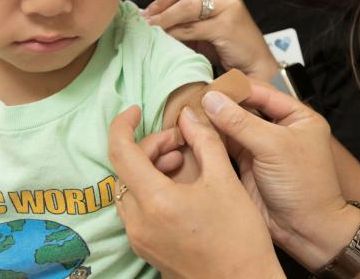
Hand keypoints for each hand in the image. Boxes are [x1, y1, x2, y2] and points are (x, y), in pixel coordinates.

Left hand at [108, 105, 282, 277]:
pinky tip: (179, 188)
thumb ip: (204, 141)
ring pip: (130, 189)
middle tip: (181, 142)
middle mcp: (139, 222)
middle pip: (126, 169)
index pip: (120, 152)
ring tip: (182, 163)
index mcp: (156, 201)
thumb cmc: (240, 237)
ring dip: (150, 169)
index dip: (123, 124)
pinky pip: (137, 209)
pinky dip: (151, 190)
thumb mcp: (226, 180)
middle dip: (151, 147)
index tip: (135, 110)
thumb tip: (189, 115)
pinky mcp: (146, 249)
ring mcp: (139, 239)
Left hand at [141, 0, 279, 80]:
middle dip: (159, 6)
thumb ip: (185, 17)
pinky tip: (166, 41)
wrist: (255, 66)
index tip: (148, 13)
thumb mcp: (204, 26)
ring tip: (151, 31)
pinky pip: (191, 28)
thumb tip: (151, 16)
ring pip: (185, 8)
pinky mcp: (226, 25)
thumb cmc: (228, 47)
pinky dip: (175, 34)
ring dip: (164, 20)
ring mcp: (228, 7)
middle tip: (146, 21)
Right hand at [200, 81, 348, 254]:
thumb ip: (241, 122)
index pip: (262, 92)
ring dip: (213, 122)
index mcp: (297, 116)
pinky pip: (226, 146)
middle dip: (221, 105)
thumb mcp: (274, 147)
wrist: (307, 230)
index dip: (235, 89)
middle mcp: (279, 128)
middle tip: (194, 101)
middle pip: (244, 108)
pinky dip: (211, 140)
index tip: (209, 87)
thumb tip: (212, 99)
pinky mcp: (248, 165)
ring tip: (190, 115)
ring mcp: (262, 147)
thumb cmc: (305, 187)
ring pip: (232, 127)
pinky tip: (194, 134)